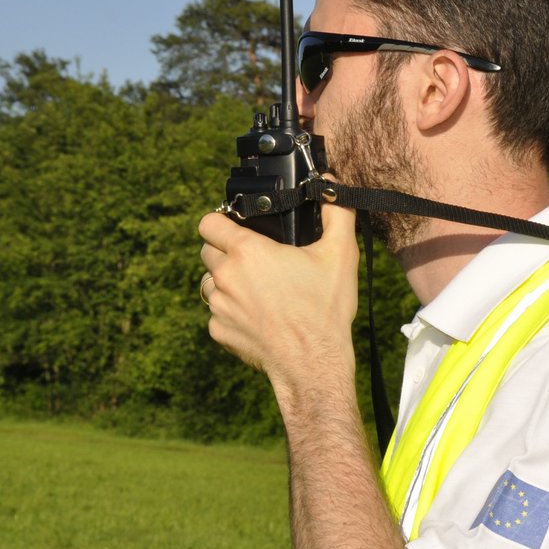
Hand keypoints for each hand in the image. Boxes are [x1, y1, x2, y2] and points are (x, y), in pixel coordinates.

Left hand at [198, 202, 358, 405]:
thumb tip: (332, 183)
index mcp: (248, 251)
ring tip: (257, 290)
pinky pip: (216, 314)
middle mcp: (226, 276)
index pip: (209, 223)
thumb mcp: (341, 255)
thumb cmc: (325, 309)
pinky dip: (232, 313)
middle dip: (226, 251)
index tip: (236, 227)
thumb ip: (336, 212)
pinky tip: (258, 317)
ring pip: (210, 283)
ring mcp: (218, 306)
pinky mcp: (218, 332)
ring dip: (227, 282)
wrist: (313, 364)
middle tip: (255, 260)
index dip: (221, 221)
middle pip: (208, 251)